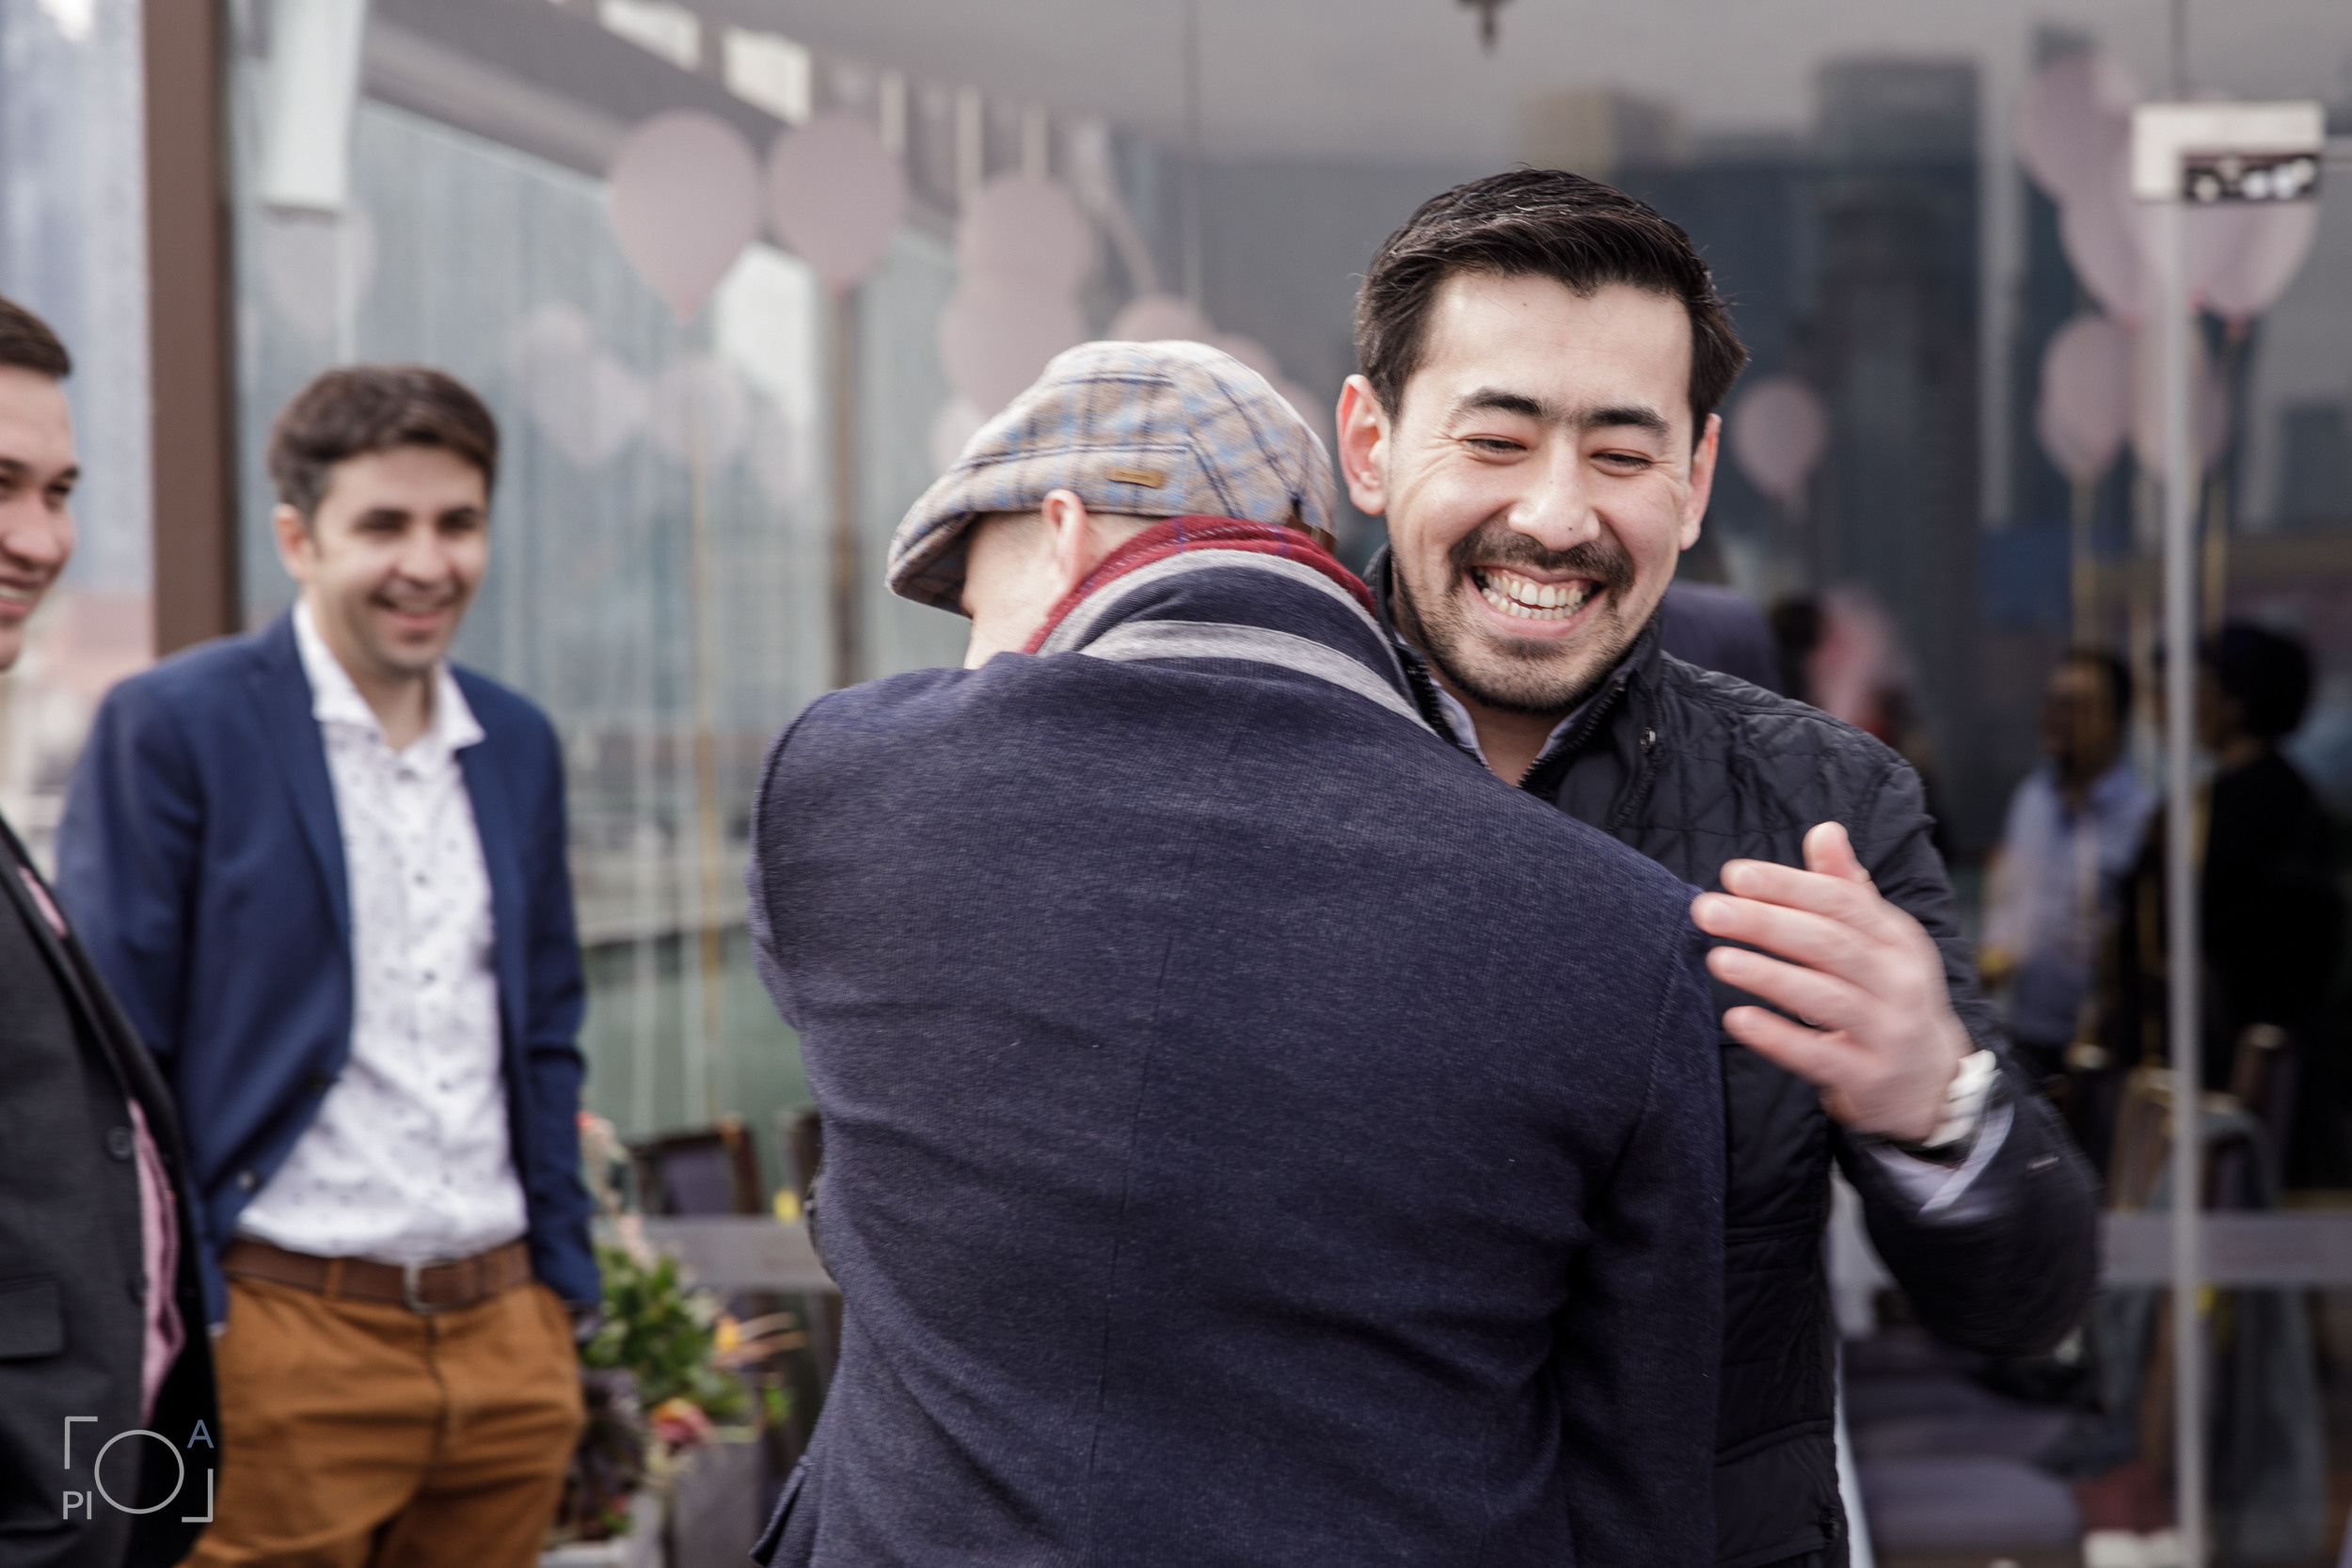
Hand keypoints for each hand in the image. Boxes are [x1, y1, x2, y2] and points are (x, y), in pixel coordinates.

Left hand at [1691, 821, 1971, 1141]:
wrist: (1930, 1079)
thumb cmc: (1889, 995)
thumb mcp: (1881, 941)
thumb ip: (1847, 889)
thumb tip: (1824, 830)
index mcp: (1898, 939)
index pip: (1841, 903)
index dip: (1789, 886)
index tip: (1735, 874)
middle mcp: (1898, 981)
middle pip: (1830, 944)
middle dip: (1767, 923)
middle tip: (1708, 909)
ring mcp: (1886, 1031)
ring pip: (1825, 997)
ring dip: (1770, 976)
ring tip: (1718, 958)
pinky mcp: (1867, 1075)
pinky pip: (1819, 1055)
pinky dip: (1779, 1037)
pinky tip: (1738, 1018)